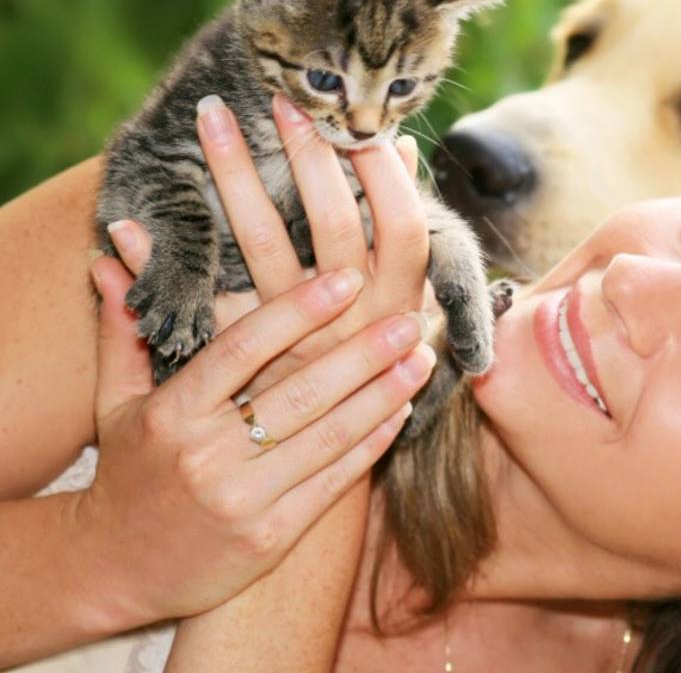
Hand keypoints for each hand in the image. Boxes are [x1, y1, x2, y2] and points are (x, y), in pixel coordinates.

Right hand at [84, 257, 430, 624]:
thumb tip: (108, 260)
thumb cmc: (128, 472)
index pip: (243, 348)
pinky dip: (372, 445)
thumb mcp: (115, 402)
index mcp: (173, 413)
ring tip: (421, 359)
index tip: (346, 279)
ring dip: (383, 395)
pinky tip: (401, 412)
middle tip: (409, 319)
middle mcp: (206, 455)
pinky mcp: (270, 538)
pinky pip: (333, 482)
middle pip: (300, 391)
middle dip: (363, 353)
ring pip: (328, 436)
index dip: (298, 310)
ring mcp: (241, 499)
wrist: (114, 571)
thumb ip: (123, 332)